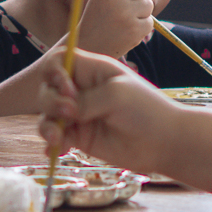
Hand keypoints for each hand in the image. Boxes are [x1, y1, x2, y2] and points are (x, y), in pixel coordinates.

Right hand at [35, 50, 176, 174]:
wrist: (164, 142)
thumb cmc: (146, 110)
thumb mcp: (116, 95)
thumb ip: (85, 101)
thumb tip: (63, 112)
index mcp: (92, 71)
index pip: (58, 61)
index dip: (54, 72)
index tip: (66, 87)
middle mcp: (82, 90)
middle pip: (48, 89)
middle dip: (51, 101)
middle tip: (71, 114)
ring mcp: (79, 115)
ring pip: (47, 115)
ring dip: (47, 126)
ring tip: (57, 138)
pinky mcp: (80, 137)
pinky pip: (56, 138)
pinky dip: (52, 144)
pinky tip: (56, 151)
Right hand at [77, 0, 152, 58]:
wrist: (88, 46)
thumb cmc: (96, 18)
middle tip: (129, 5)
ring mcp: (126, 13)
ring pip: (148, 4)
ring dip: (141, 12)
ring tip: (126, 20)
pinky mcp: (135, 29)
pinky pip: (149, 22)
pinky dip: (141, 27)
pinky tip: (128, 31)